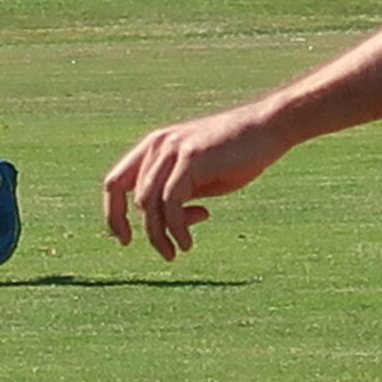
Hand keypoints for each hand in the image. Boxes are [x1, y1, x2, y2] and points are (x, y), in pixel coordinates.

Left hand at [101, 104, 289, 260]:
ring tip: (176, 251)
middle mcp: (157, 146)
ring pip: (148, 203)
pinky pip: (170, 202)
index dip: (113, 214)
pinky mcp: (190, 159)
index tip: (124, 240)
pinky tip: (186, 242)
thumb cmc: (237, 155)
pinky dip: (175, 228)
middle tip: (165, 253)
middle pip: (128, 196)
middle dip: (144, 229)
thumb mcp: (199, 181)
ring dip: (159, 234)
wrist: (268, 128)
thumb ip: (178, 199)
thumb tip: (167, 228)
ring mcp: (172, 149)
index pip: (115, 183)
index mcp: (153, 148)